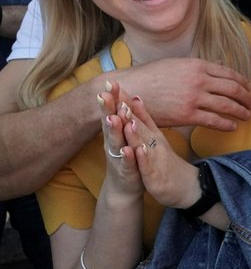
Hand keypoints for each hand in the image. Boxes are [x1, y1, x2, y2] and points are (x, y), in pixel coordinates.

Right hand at [97, 81, 143, 197]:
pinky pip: (126, 162)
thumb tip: (123, 97)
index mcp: (115, 132)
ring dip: (115, 130)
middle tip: (105, 94)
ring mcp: (118, 156)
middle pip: (110, 122)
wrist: (124, 187)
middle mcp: (113, 142)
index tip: (110, 81)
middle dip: (108, 109)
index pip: (113, 111)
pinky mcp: (126, 170)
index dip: (112, 97)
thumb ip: (124, 117)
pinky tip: (127, 149)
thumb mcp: (125, 134)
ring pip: (116, 141)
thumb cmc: (126, 156)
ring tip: (115, 118)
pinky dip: (127, 155)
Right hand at [107, 58, 250, 130]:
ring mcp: (194, 98)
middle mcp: (199, 80)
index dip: (243, 83)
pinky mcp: (187, 115)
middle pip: (234, 89)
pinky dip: (227, 124)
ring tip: (247, 115)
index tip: (248, 89)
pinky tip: (233, 126)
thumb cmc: (152, 77)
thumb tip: (218, 66)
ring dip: (241, 111)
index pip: (230, 74)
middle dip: (247, 98)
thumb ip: (199, 67)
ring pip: (228, 105)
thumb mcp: (178, 64)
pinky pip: (215, 120)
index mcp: (198, 65)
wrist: (130, 90)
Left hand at [121, 95, 200, 208]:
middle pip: (138, 123)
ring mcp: (155, 157)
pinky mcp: (155, 175)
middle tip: (114, 91)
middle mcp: (153, 142)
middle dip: (124, 108)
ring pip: (143, 142)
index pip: (135, 114)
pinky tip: (137, 150)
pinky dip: (142, 158)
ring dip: (134, 129)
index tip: (112, 82)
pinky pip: (148, 166)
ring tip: (124, 115)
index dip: (122, 99)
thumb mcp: (154, 138)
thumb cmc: (165, 162)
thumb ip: (145, 119)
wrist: (185, 187)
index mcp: (150, 134)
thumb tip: (135, 98)